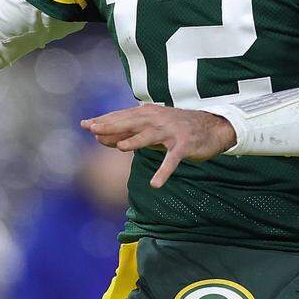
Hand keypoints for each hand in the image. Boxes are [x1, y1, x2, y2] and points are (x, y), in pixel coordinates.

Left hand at [81, 104, 236, 187]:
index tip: (85, 124)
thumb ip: (128, 133)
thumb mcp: (151, 129)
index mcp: (149, 114)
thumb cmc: (177, 129)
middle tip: (94, 130)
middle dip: (113, 126)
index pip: (122, 117)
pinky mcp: (184, 145)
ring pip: (150, 136)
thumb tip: (100, 137)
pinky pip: (172, 160)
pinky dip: (164, 171)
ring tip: (121, 147)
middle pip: (132, 123)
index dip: (104, 120)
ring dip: (136, 141)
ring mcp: (172, 132)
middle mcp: (158, 119)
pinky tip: (155, 184)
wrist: (213, 127)